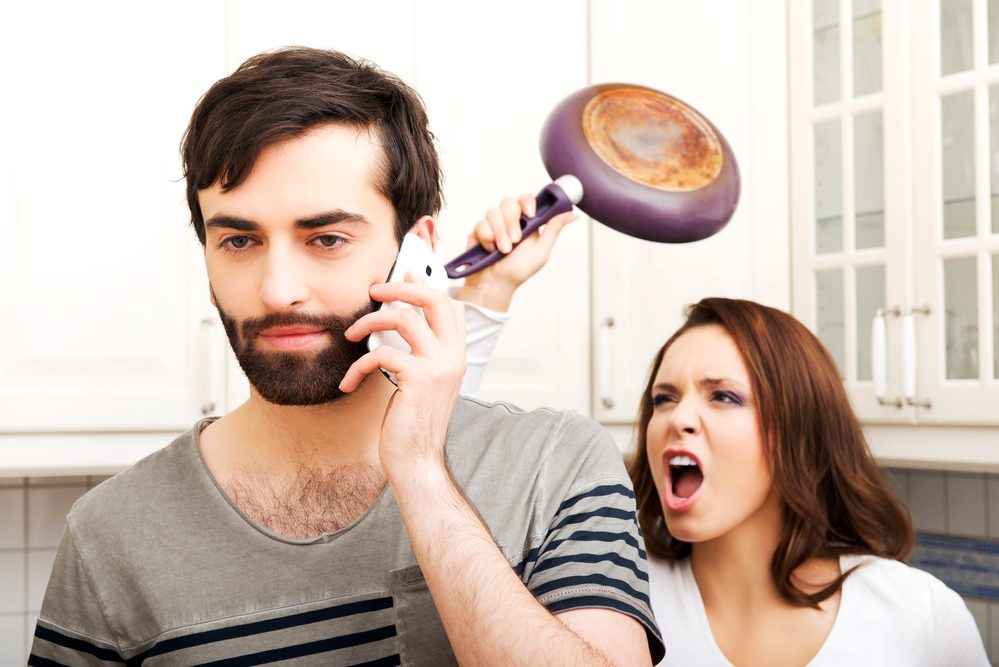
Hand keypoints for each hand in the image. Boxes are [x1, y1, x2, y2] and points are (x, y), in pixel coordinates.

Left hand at [340, 271, 465, 477]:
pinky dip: (358, 365)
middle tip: (375, 289)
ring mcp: (439, 367)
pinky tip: (349, 381)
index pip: (451, 307)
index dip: (426, 286)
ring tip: (351, 335)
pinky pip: (382, 354)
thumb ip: (419, 356)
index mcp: (456, 357)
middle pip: (436, 299)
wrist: (417, 462)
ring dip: (370, 322)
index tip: (403, 274)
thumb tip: (403, 326)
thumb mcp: (421, 385)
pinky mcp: (418, 379)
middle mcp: (453, 357)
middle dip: (402, 287)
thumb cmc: (413, 425)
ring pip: (404, 319)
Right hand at [456, 193, 575, 311]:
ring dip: (500, 232)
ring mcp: (493, 225)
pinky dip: (487, 237)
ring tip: (503, 250)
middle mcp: (509, 220)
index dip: (527, 202)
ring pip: (494, 212)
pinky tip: (491, 249)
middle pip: (509, 202)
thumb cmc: (519, 271)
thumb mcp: (542, 251)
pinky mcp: (479, 231)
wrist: (496, 284)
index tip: (530, 214)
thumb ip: (553, 229)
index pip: (526, 199)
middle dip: (511, 222)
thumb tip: (570, 213)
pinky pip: (481, 223)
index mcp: (526, 222)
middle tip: (515, 241)